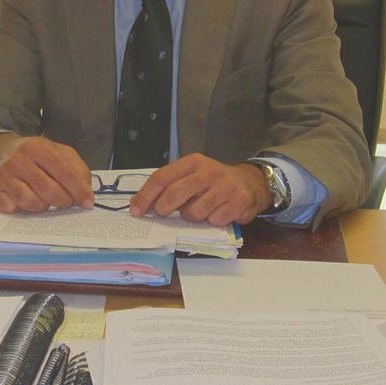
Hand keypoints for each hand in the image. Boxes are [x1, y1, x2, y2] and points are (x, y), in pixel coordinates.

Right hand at [0, 133, 93, 213]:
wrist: (2, 152)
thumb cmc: (36, 156)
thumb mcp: (59, 153)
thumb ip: (77, 170)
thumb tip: (87, 194)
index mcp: (39, 147)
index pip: (64, 172)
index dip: (79, 190)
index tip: (88, 203)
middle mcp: (19, 159)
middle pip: (50, 191)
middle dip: (63, 201)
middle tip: (66, 201)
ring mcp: (5, 174)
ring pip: (32, 203)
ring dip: (44, 206)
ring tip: (45, 198)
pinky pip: (15, 209)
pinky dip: (25, 209)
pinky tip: (28, 198)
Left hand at [128, 154, 270, 226]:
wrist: (249, 183)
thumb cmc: (212, 182)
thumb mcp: (191, 175)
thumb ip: (168, 186)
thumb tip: (140, 205)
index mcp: (192, 162)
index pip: (162, 177)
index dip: (146, 196)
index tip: (136, 210)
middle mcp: (209, 172)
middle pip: (175, 194)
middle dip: (164, 208)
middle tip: (163, 214)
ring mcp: (225, 187)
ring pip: (194, 212)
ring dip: (191, 217)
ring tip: (198, 210)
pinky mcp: (238, 203)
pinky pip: (213, 221)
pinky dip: (211, 222)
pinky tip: (216, 213)